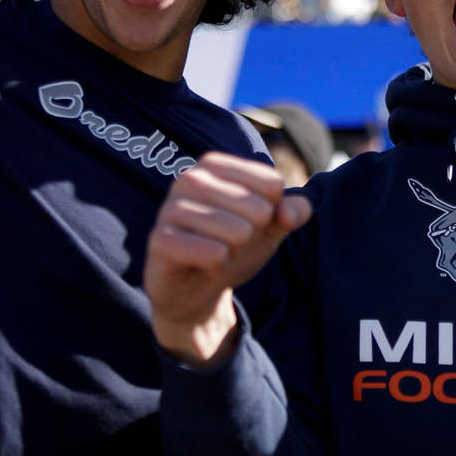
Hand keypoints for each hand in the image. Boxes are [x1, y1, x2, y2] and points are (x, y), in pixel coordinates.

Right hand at [144, 153, 310, 365]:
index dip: (272, 213)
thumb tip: (292, 213)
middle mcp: (190, 178)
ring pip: (238, 232)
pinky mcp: (162, 240)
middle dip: (254, 235)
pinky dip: (219, 265)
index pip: (272, 183)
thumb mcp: (270, 227)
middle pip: (258, 208)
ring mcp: (171, 208)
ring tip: (217, 252)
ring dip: (236, 251)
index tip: (249, 222)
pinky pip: (213, 253)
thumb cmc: (231, 247)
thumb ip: (293, 211)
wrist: (193, 290)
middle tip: (230, 242)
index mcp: (214, 165)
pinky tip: (204, 264)